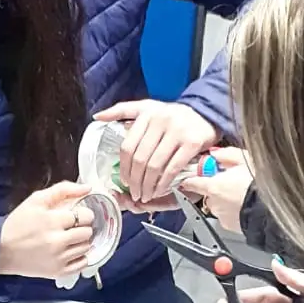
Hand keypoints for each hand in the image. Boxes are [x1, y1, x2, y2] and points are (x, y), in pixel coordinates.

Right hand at [0, 183, 93, 279]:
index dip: (83, 214)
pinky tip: (68, 252)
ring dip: (80, 242)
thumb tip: (87, 188)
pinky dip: (79, 257)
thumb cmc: (18, 223)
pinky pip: (82, 264)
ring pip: (86, 248)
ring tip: (67, 239)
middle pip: (87, 233)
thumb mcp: (36, 200)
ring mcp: (58, 259)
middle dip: (82, 227)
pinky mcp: (58, 272)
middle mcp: (57, 241)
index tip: (75, 215)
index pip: (85, 216)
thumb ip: (63, 190)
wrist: (1, 249)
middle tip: (71, 227)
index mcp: (51, 221)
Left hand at [95, 100, 217, 205]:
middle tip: (134, 193)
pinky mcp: (192, 142)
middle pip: (139, 159)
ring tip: (145, 195)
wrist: (206, 112)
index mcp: (146, 114)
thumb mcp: (147, 107)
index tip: (124, 181)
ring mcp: (177, 131)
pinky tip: (159, 191)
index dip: (124, 168)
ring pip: (155, 165)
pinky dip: (164, 183)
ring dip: (148, 185)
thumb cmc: (172, 114)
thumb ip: (121, 110)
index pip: (128, 146)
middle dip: (135, 181)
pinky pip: (173, 168)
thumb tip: (97, 117)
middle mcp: (160, 121)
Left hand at [179, 146, 252, 232]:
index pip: (191, 183)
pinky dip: (233, 211)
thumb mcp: (245, 160)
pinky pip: (228, 216)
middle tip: (232, 180)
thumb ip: (226, 155)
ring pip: (218, 205)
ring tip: (242, 193)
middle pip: (207, 193)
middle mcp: (214, 203)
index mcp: (213, 186)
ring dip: (226, 199)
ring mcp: (222, 216)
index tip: (194, 174)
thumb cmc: (260, 184)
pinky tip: (245, 204)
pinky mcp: (231, 227)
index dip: (191, 178)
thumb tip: (215, 153)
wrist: (272, 210)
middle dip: (216, 187)